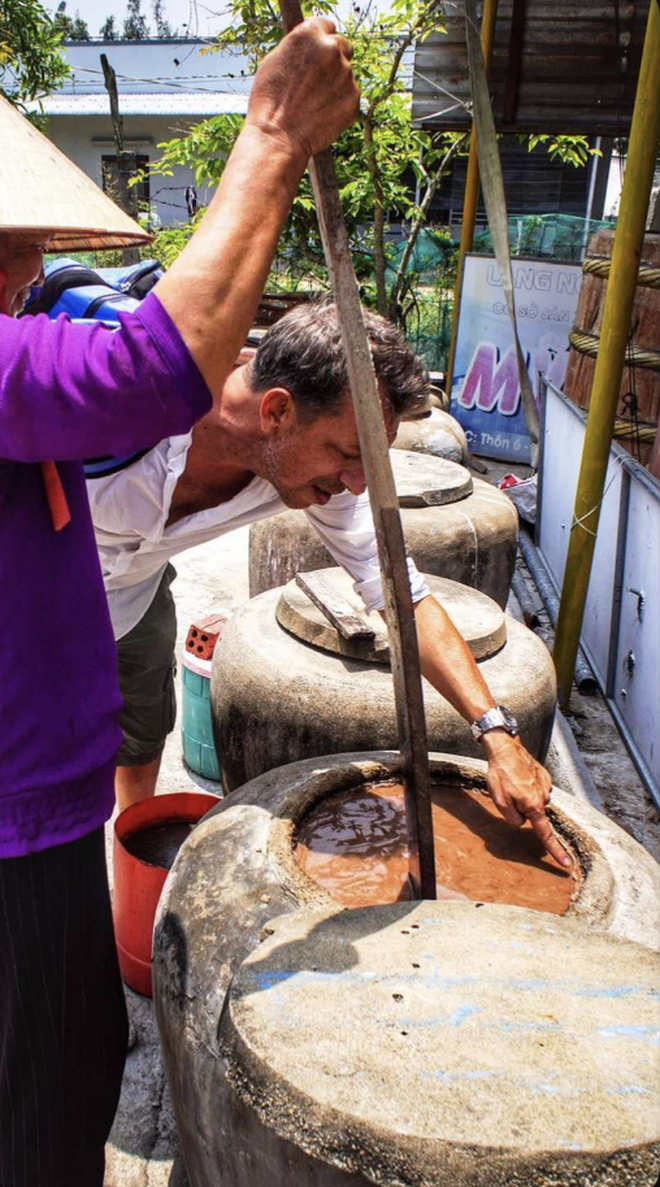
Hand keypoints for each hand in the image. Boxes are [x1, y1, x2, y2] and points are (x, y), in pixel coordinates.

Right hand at [246, 18, 358, 160]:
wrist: (278, 137)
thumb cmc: (269, 101)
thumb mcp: (275, 61)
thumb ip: (299, 48)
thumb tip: (311, 46)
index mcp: (310, 33)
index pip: (326, 25)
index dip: (321, 40)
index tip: (317, 53)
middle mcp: (332, 48)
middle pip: (343, 46)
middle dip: (334, 59)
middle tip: (318, 81)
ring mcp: (346, 73)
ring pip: (346, 74)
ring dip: (335, 84)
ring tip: (313, 103)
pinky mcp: (354, 97)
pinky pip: (350, 96)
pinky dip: (340, 103)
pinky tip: (321, 114)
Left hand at [481, 731, 572, 868]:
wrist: (506, 748)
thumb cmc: (501, 774)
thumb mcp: (499, 800)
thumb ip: (512, 818)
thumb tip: (522, 823)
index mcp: (533, 805)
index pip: (545, 834)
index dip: (555, 851)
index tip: (565, 864)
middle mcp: (544, 797)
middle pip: (534, 815)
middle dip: (522, 810)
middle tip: (508, 793)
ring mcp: (547, 786)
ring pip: (535, 802)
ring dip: (525, 797)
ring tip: (512, 782)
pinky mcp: (546, 777)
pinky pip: (537, 790)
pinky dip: (529, 787)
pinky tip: (520, 777)